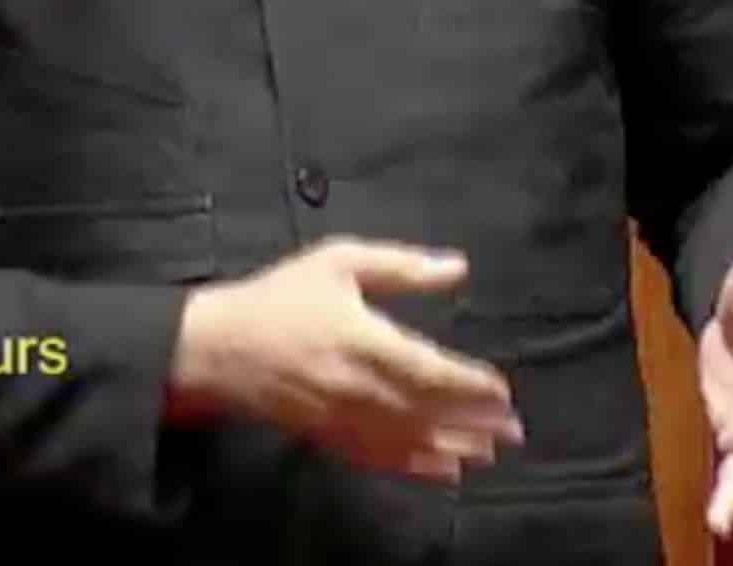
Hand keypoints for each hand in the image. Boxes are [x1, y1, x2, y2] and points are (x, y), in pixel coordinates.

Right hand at [167, 236, 523, 482]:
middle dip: (476, 423)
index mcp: (365, 340)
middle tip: (515, 430)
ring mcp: (344, 419)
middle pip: (430, 413)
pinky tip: (444, 470)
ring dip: (455, 448)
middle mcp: (360, 388)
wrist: (217, 349)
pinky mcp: (330, 438)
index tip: (502, 391)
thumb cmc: (280, 299)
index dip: (472, 385)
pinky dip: (417, 466)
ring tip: (491, 451)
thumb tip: (455, 267)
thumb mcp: (338, 262)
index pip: (433, 372)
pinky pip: (382, 459)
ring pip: (411, 441)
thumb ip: (401, 266)